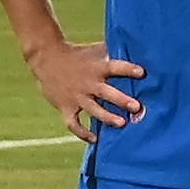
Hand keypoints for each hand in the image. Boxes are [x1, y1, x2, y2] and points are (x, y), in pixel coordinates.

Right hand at [28, 40, 147, 137]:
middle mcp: (88, 83)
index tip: (142, 72)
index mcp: (98, 68)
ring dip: (107, 117)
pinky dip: (83, 133)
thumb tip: (139, 49)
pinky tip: (95, 139)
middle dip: (121, 100)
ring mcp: (77, 96)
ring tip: (121, 123)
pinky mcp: (66, 106)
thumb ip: (114, 53)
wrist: (47, 58)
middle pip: (107, 92)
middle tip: (136, 107)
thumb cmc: (78, 54)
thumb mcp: (96, 51)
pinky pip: (74, 123)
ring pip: (94, 109)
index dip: (128, 69)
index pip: (115, 67)